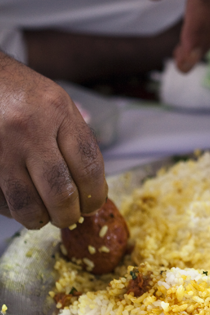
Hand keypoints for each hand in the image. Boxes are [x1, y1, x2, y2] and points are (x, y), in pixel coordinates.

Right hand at [0, 53, 106, 228]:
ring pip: (28, 206)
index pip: (89, 169)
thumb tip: (96, 192)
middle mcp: (27, 129)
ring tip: (45, 215)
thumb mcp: (60, 105)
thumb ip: (79, 144)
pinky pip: (2, 202)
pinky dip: (14, 210)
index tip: (94, 205)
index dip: (96, 196)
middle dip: (70, 215)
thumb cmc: (24, 95)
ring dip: (41, 219)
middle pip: (60, 194)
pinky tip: (20, 201)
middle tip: (70, 216)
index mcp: (57, 112)